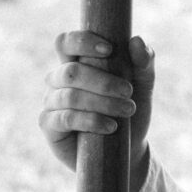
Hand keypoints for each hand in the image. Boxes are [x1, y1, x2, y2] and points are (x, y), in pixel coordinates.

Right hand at [41, 31, 154, 190]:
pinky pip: (65, 118)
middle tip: (128, 92)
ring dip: (102, 103)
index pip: (66, 43)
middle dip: (102, 81)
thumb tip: (135, 40)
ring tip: (126, 111)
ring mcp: (51, 103)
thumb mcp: (143, 86)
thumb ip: (143, 63)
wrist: (125, 150)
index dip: (82, 42)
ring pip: (70, 96)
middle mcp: (59, 81)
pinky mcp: (49, 125)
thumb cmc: (130, 113)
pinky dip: (90, 120)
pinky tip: (110, 126)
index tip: (109, 50)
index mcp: (76, 63)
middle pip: (70, 72)